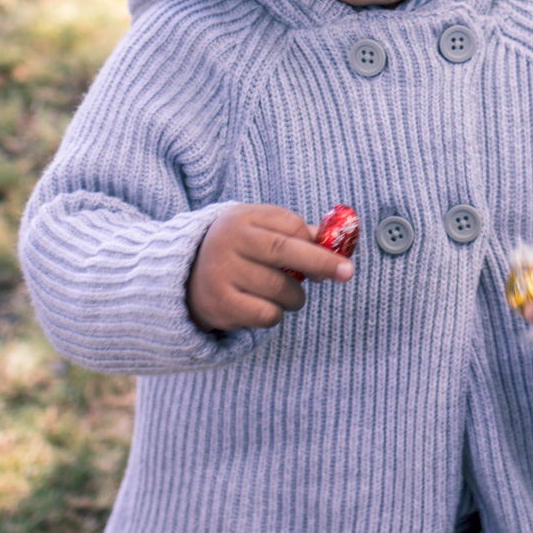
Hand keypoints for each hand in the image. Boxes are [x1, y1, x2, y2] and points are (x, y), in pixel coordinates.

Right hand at [187, 203, 352, 333]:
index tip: (337, 256)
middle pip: (284, 251)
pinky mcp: (221, 304)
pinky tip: (265, 306)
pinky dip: (276, 314)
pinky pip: (267, 314)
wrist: (185, 278)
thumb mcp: (258, 231)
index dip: (315, 242)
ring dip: (295, 297)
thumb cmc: (238, 251)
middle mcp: (228, 242)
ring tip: (286, 294)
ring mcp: (222, 273)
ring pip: (280, 288)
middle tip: (346, 273)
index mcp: (241, 218)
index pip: (288, 225)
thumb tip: (334, 242)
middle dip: (320, 262)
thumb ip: (293, 233)